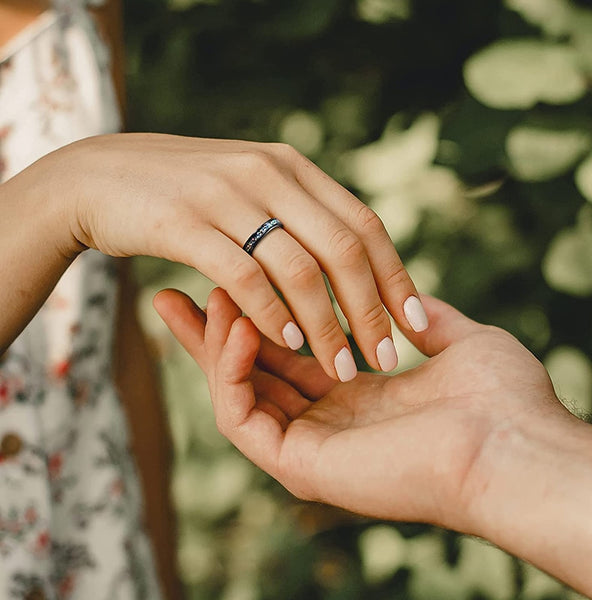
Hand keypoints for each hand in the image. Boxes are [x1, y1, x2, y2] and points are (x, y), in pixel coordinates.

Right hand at [37, 133, 425, 380]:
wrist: (97, 174)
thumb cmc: (183, 192)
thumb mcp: (249, 187)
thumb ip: (295, 214)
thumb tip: (346, 261)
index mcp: (293, 167)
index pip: (364, 226)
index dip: (396, 276)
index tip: (417, 323)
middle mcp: (269, 174)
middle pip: (343, 249)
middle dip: (371, 310)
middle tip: (387, 357)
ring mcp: (226, 195)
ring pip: (299, 269)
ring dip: (326, 326)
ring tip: (344, 369)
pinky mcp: (184, 223)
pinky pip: (243, 276)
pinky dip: (271, 314)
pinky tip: (287, 347)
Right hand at [153, 287, 559, 524]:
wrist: (515, 445)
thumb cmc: (499, 396)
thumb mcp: (455, 341)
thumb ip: (425, 318)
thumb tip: (408, 294)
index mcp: (355, 396)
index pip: (286, 351)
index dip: (255, 314)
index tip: (228, 276)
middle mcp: (324, 422)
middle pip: (248, 372)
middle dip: (208, 331)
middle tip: (170, 290)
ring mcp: (307, 446)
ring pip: (233, 392)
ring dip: (211, 343)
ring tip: (196, 293)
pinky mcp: (298, 464)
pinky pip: (241, 414)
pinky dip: (230, 369)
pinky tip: (235, 322)